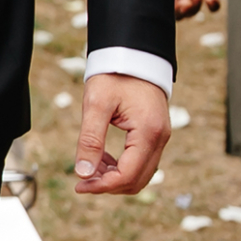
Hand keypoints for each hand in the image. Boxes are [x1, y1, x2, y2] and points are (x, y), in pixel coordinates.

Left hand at [74, 69, 170, 195]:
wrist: (133, 54)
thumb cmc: (114, 74)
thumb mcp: (96, 104)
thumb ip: (90, 140)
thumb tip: (83, 173)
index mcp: (148, 132)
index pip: (127, 175)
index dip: (102, 186)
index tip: (79, 185)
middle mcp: (160, 138)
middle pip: (137, 181)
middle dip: (109, 185)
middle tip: (82, 180)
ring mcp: (160, 137)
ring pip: (141, 174)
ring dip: (115, 178)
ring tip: (90, 167)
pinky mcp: (155, 134)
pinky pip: (142, 162)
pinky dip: (122, 167)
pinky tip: (102, 158)